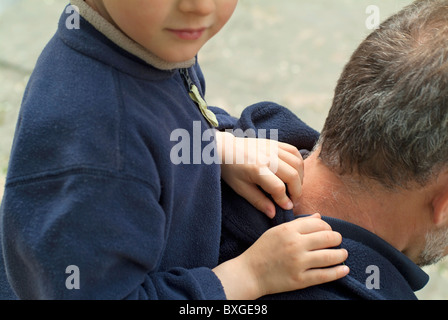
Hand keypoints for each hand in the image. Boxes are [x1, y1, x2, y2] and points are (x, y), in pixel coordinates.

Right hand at [213, 214, 348, 299]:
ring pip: (330, 256)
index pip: (319, 223)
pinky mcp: (300, 280)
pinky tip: (344, 269)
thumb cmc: (262, 250)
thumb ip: (298, 224)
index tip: (328, 231)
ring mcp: (298, 263)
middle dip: (337, 239)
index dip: (328, 226)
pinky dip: (338, 272)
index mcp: (288, 230)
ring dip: (341, 254)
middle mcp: (295, 245)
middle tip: (337, 241)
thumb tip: (319, 216)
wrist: (249, 273)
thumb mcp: (276, 231)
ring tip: (343, 254)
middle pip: (328, 237)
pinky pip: (325, 275)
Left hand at [216, 131, 303, 217]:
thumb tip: (273, 213)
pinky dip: (299, 164)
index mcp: (257, 169)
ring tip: (294, 188)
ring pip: (297, 163)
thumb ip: (258, 201)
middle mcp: (268, 157)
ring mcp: (273, 148)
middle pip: (292, 176)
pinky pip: (294, 152)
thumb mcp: (241, 188)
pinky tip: (295, 173)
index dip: (285, 200)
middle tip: (293, 201)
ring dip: (300, 178)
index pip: (278, 188)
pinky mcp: (275, 143)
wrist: (225, 148)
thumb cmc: (230, 170)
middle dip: (297, 192)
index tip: (287, 208)